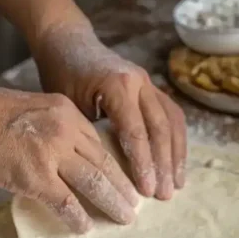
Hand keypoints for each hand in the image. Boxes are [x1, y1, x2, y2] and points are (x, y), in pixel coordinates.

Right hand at [0, 85, 138, 232]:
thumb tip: (69, 155)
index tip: (125, 178)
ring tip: (125, 218)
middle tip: (136, 204)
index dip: (115, 164)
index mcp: (68, 112)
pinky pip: (65, 201)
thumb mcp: (35, 107)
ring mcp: (53, 154)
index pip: (100, 142)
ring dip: (112, 202)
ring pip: (94, 182)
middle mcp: (67, 130)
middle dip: (123, 186)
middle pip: (104, 162)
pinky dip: (77, 216)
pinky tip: (85, 227)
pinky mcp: (37, 176)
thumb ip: (56, 127)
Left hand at [32, 24, 185, 199]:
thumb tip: (106, 173)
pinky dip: (176, 141)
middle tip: (164, 195)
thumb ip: (90, 133)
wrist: (68, 42)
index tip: (146, 191)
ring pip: (172, 122)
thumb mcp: (69, 104)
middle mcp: (140, 82)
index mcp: (118, 86)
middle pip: (160, 129)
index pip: (137, 132)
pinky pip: (172, 115)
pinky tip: (176, 163)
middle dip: (164, 165)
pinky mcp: (152, 88)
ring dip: (177, 155)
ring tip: (177, 184)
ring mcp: (149, 83)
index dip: (143, 164)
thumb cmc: (61, 74)